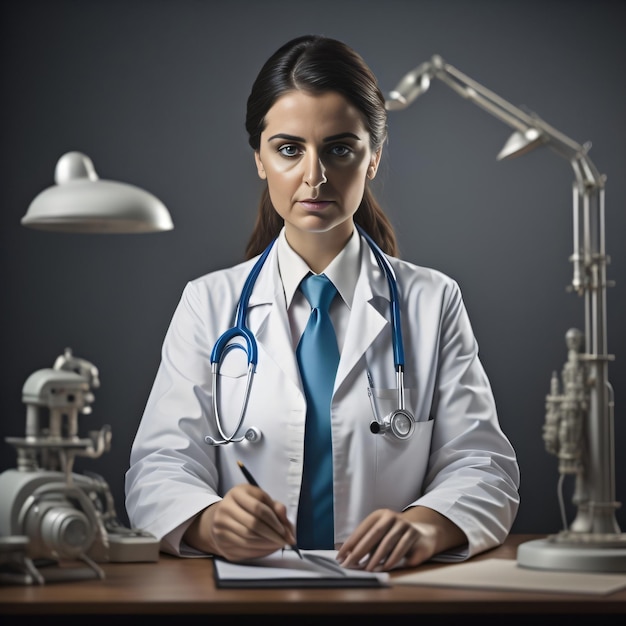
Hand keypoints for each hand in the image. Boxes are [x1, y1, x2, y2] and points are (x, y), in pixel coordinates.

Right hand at [184, 483, 296, 561]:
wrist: (222, 517)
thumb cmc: (247, 506)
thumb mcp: (261, 499)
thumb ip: (276, 508)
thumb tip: (286, 525)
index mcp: (237, 493)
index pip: (258, 508)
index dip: (274, 520)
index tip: (285, 530)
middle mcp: (225, 508)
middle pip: (252, 525)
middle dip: (273, 535)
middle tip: (285, 541)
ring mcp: (220, 527)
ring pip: (248, 539)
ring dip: (267, 545)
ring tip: (278, 545)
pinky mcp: (221, 543)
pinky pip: (243, 550)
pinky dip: (259, 551)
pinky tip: (268, 549)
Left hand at [336, 506, 465, 571]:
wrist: (423, 534)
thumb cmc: (395, 537)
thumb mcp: (380, 537)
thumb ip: (365, 544)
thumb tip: (344, 554)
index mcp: (379, 515)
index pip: (362, 529)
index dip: (350, 543)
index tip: (340, 556)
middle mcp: (391, 517)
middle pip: (373, 534)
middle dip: (360, 551)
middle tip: (349, 564)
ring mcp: (403, 524)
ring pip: (387, 541)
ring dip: (376, 557)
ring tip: (367, 569)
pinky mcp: (413, 534)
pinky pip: (401, 547)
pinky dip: (392, 558)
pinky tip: (385, 567)